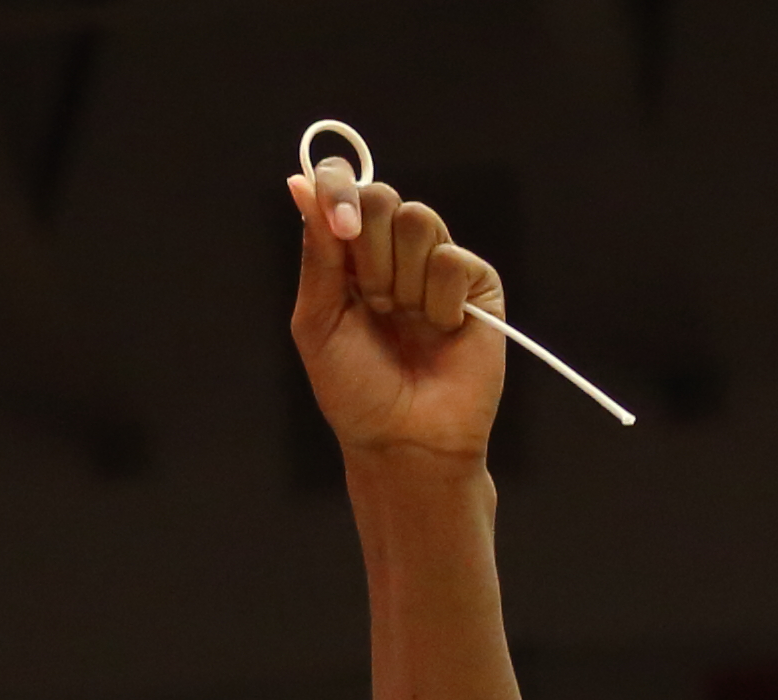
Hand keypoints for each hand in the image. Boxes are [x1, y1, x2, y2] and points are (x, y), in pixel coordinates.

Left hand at [288, 157, 505, 461]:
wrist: (403, 438)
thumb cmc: (354, 388)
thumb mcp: (317, 320)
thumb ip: (317, 252)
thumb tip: (300, 182)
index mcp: (348, 257)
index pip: (344, 189)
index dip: (339, 189)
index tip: (339, 224)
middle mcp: (392, 253)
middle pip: (383, 197)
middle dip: (368, 251)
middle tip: (371, 301)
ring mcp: (436, 265)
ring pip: (419, 221)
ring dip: (399, 278)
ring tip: (401, 319)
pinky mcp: (477, 283)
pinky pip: (452, 260)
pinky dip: (438, 301)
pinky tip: (439, 330)